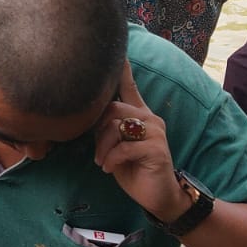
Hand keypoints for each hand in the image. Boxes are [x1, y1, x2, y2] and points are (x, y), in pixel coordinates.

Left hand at [93, 61, 190, 221]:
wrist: (158, 196)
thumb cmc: (132, 169)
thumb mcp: (114, 146)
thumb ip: (106, 127)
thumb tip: (88, 114)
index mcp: (139, 114)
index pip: (129, 86)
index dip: (122, 69)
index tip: (118, 50)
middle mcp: (150, 117)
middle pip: (112, 108)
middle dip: (99, 132)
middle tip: (98, 154)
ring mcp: (156, 131)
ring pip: (116, 126)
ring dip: (103, 147)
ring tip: (103, 162)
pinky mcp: (157, 148)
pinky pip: (124, 147)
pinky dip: (112, 159)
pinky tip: (110, 168)